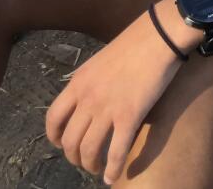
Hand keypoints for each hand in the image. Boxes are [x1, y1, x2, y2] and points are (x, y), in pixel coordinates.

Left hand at [45, 0, 196, 183]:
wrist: (158, 37)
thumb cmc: (134, 43)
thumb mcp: (99, 60)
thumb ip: (90, 81)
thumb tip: (89, 97)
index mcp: (78, 83)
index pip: (53, 118)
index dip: (55, 137)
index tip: (61, 144)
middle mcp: (87, 99)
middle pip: (70, 140)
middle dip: (74, 157)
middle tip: (84, 161)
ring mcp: (107, 109)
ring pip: (89, 150)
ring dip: (91, 166)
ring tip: (98, 170)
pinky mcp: (129, 117)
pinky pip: (116, 152)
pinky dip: (113, 170)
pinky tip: (114, 178)